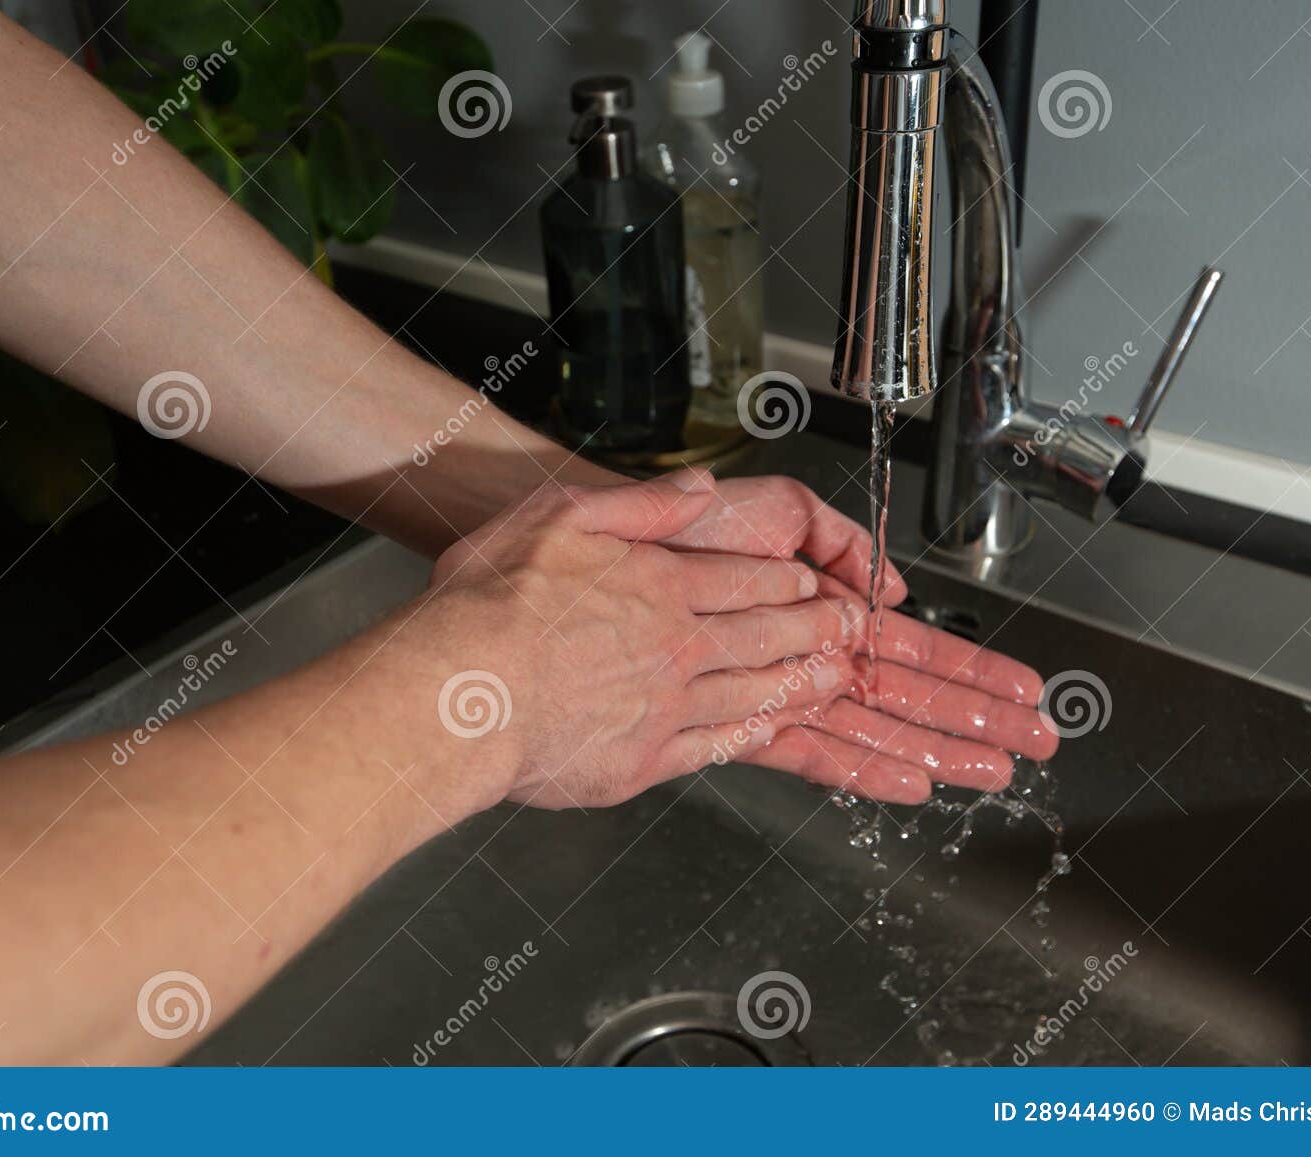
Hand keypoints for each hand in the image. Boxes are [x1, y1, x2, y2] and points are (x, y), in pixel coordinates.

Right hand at [418, 472, 875, 808]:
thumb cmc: (487, 607)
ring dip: (803, 681)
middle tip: (853, 629)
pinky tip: (772, 731)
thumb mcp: (557, 517)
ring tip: (837, 677)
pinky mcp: (643, 762)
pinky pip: (718, 747)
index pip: (745, 579)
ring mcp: (665, 708)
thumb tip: (697, 491)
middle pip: (767, 635)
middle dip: (817, 629)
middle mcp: (676, 647)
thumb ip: (639, 504)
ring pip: (756, 692)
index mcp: (660, 585)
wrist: (457, 696)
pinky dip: (754, 735)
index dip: (786, 580)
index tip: (813, 583)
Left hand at [657, 474, 1058, 798]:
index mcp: (829, 606)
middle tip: (1036, 743)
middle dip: (976, 720)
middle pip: (909, 695)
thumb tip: (889, 590)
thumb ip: (841, 540)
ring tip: (995, 772)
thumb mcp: (781, 509)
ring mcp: (784, 690)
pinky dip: (862, 769)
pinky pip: (811, 752)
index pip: (915, 646)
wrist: (618, 551)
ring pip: (874, 729)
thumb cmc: (688, 524)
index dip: (972, 670)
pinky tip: (912, 785)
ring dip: (937, 750)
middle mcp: (813, 653)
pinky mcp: (744, 722)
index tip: (1024, 690)